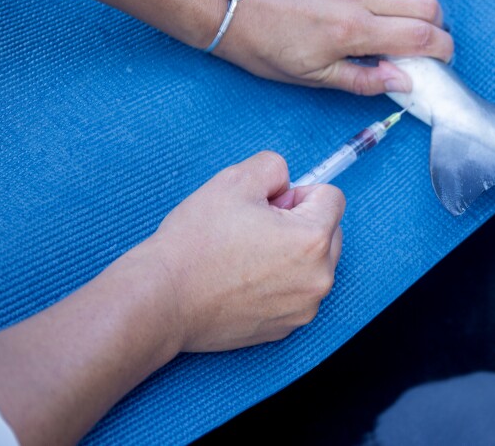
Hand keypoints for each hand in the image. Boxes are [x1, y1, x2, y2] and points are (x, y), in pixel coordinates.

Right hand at [137, 151, 344, 351]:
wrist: (162, 299)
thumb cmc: (196, 242)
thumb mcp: (235, 179)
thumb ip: (275, 167)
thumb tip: (287, 184)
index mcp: (314, 239)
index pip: (332, 197)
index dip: (297, 193)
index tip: (268, 204)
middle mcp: (319, 277)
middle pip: (329, 231)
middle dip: (300, 222)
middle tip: (254, 228)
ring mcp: (304, 307)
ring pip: (314, 263)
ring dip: (292, 253)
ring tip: (246, 254)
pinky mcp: (287, 327)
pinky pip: (297, 292)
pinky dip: (280, 282)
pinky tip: (243, 280)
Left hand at [211, 0, 453, 94]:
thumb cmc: (261, 41)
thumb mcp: (310, 75)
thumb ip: (363, 80)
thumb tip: (403, 82)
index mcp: (351, 31)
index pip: (423, 37)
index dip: (443, 49)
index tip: (441, 55)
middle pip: (426, 3)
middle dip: (430, 24)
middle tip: (414, 34)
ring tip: (375, 8)